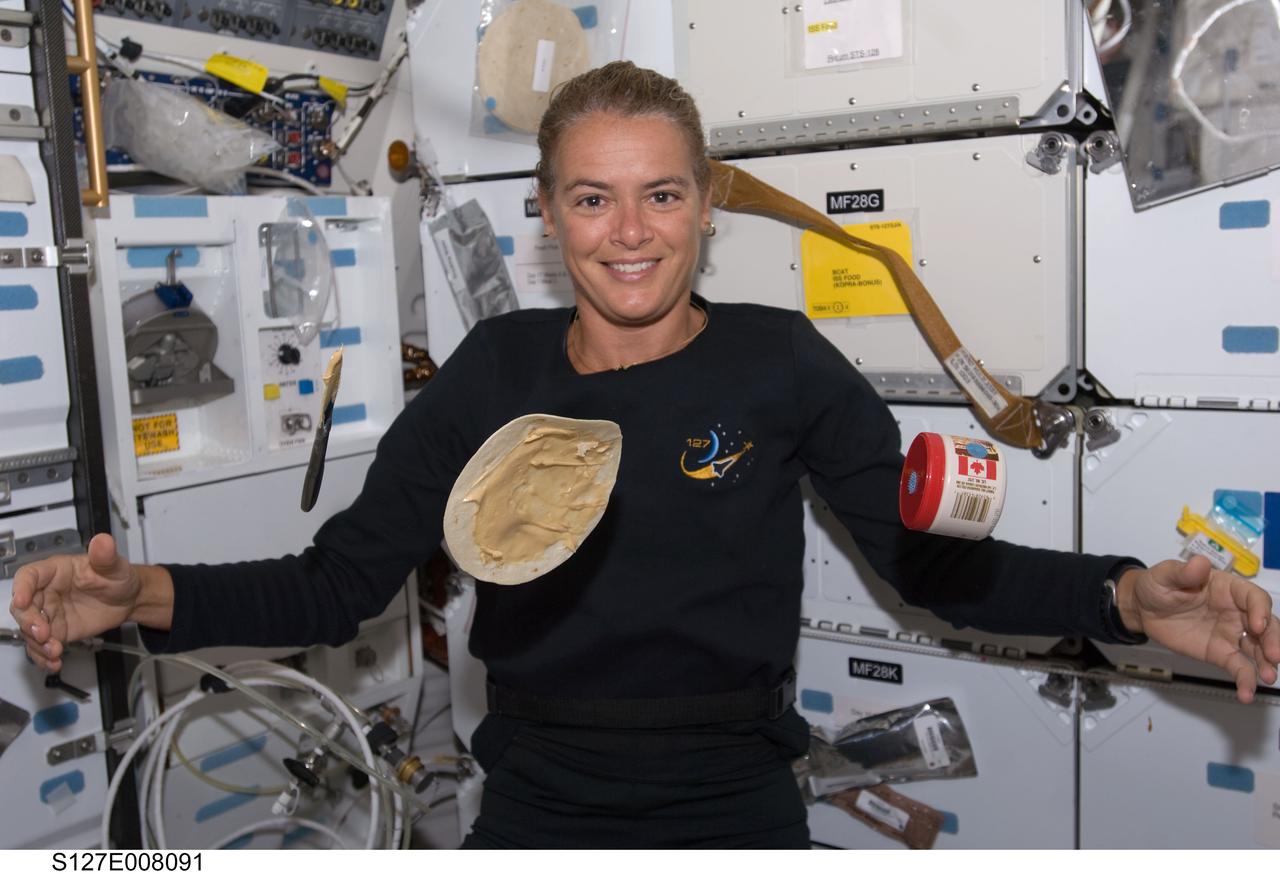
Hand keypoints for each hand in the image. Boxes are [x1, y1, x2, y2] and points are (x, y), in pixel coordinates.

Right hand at [8, 533, 142, 672]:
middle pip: (23, 607)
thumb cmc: (116, 577)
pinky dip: (44, 657)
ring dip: (37, 645)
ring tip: (55, 652)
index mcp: (55, 572)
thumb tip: (103, 541)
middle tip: (43, 634)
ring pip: (30, 631)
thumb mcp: (114, 566)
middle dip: (29, 622)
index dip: (21, 587)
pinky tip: (54, 662)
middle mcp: (46, 593)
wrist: (128, 599)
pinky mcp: (56, 632)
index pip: (29, 576)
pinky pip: (42, 646)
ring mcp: (49, 614)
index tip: (21, 599)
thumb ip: (105, 555)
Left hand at [1116, 556, 1279, 703]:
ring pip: (1258, 648)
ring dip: (1267, 662)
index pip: (1253, 597)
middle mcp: (1237, 612)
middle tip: (1273, 656)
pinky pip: (1239, 666)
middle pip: (1266, 625)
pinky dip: (1245, 680)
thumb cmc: (1158, 585)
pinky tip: (1246, 693)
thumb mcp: (1165, 575)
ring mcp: (1231, 634)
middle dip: (1273, 639)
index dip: (1260, 610)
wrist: (1143, 608)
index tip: (1257, 625)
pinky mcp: (1221, 652)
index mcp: (1228, 589)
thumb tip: (1200, 563)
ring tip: (1268, 676)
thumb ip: (1183, 572)